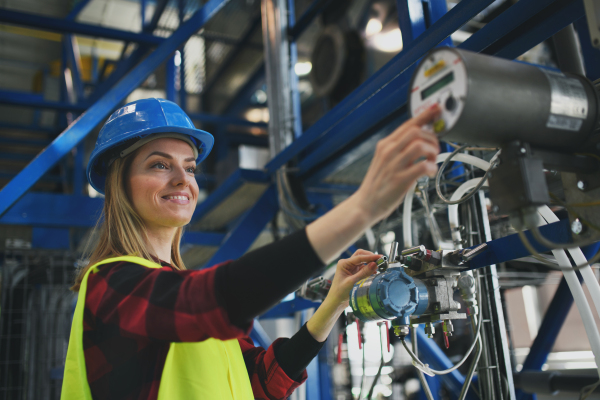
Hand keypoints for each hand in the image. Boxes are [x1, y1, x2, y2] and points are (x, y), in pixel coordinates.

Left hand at [326, 249, 380, 307]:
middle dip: (370, 257)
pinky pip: (364, 269)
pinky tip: (374, 272)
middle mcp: (347, 264)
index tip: (379, 257)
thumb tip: (374, 264)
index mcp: (344, 263)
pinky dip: (369, 269)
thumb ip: (364, 273)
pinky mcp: (355, 274)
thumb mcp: (352, 282)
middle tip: (380, 260)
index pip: (359, 257)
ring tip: (379, 266)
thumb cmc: (340, 293)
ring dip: (371, 263)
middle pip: (361, 256)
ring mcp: (351, 269)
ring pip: (363, 262)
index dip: (370, 257)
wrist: (336, 302)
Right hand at [353, 105, 440, 222]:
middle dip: (432, 138)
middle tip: (434, 149)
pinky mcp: (400, 180)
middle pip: (416, 131)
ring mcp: (394, 165)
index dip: (425, 115)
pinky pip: (423, 166)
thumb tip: (421, 140)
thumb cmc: (377, 184)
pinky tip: (429, 173)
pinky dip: (431, 168)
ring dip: (432, 151)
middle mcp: (389, 151)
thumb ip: (400, 149)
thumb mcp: (384, 160)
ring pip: (420, 146)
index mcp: (385, 145)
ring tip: (432, 161)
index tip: (436, 110)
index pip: (408, 124)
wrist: (365, 204)